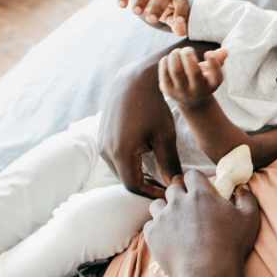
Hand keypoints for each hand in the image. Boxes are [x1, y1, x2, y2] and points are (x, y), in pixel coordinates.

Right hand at [99, 52, 184, 198]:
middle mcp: (105, 151)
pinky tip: (147, 161)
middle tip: (167, 186)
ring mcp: (101, 144)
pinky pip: (115, 159)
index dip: (152, 193)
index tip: (169, 193)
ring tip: (160, 175)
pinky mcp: (101, 137)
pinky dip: (130, 164)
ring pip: (120, 170)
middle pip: (126, 180)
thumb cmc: (153, 108)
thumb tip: (175, 185)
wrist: (133, 82)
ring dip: (138, 175)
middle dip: (146, 186)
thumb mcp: (165, 136)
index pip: (134, 186)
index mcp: (121, 153)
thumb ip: (169, 163)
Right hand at [119, 0, 190, 35]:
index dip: (181, 12)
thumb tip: (180, 31)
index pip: (182, 3)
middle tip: (152, 19)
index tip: (177, 22)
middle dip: (158, 7)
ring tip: (136, 12)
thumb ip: (179, 27)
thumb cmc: (167, 13)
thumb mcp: (173, 21)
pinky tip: (121, 6)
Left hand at [143, 171, 259, 276]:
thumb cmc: (231, 245)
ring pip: (158, 204)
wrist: (207, 273)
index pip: (192, 175)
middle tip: (188, 205)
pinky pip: (150, 225)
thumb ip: (247, 198)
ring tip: (176, 221)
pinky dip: (158, 228)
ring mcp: (163, 218)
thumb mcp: (249, 219)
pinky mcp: (152, 234)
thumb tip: (241, 188)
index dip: (195, 180)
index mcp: (201, 194)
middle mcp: (178, 201)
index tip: (200, 189)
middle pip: (172, 188)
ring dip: (166, 209)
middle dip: (180, 193)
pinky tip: (169, 237)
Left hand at [159, 47, 228, 108]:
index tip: (208, 53)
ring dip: (175, 55)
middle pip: (194, 72)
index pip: (216, 76)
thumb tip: (224, 51)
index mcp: (212, 85)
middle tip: (188, 49)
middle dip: (189, 55)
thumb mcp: (212, 72)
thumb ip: (218, 60)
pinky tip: (169, 58)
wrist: (190, 101)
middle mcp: (198, 90)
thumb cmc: (203, 80)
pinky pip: (164, 72)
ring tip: (177, 52)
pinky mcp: (167, 90)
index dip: (213, 62)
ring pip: (176, 70)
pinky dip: (166, 61)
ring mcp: (181, 91)